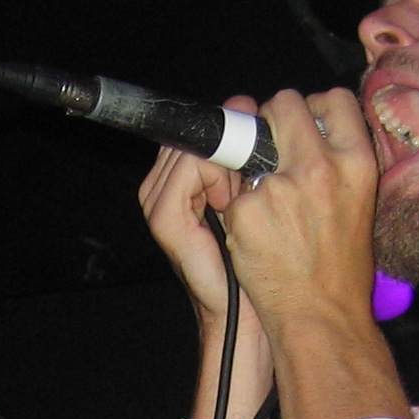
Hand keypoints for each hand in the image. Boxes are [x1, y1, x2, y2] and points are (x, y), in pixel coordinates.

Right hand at [138, 92, 264, 324]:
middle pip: (191, 134)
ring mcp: (159, 202)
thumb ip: (244, 155)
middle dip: (227, 144)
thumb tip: (246, 104)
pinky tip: (230, 199)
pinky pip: (190, 169)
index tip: (255, 143)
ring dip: (224, 162)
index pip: (197, 130)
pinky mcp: (165, 218)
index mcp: (181, 180)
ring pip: (191, 147)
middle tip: (250, 176)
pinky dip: (215, 176)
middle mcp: (163, 187)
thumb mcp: (255, 197)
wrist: (250, 314)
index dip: (227, 128)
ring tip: (239, 194)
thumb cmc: (259, 262)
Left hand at [211, 88, 380, 334]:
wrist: (323, 318)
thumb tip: (313, 130)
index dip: (314, 108)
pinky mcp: (246, 211)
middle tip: (269, 150)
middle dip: (272, 120)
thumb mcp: (360, 204)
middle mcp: (321, 167)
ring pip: (249, 143)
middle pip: (284, 104)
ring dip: (249, 163)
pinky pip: (232, 189)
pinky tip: (253, 230)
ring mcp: (279, 188)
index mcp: (358, 162)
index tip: (304, 125)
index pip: (334, 99)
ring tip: (265, 200)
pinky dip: (237, 206)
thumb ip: (340, 163)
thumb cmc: (343, 269)